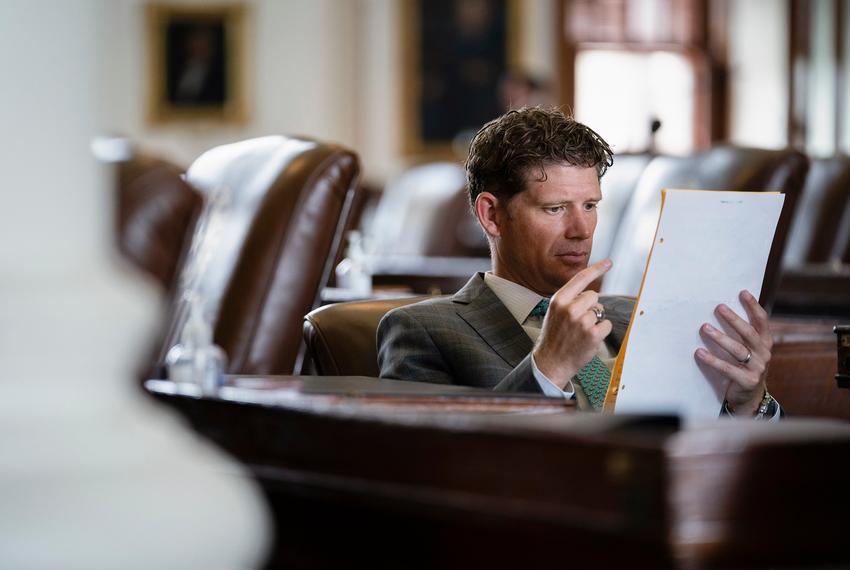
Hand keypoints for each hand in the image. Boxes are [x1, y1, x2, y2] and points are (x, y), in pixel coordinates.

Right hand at [533, 259, 613, 388]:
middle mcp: (570, 308)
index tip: (609, 262)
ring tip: (580, 332)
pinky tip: (588, 339)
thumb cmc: (554, 336)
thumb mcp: (554, 312)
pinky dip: (601, 332)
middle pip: (594, 296)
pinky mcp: (593, 334)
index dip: (597, 269)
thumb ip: (570, 300)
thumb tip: (591, 294)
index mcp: (559, 300)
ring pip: (600, 312)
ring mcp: (582, 322)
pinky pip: (606, 325)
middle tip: (579, 321)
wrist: (550, 362)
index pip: (581, 279)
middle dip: (590, 306)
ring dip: (595, 321)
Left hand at [695, 290, 772, 414]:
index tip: (743, 293)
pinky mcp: (747, 381)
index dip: (753, 306)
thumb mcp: (748, 350)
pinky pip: (728, 368)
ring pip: (738, 350)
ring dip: (720, 338)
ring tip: (705, 327)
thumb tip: (722, 310)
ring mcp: (757, 368)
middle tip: (719, 308)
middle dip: (734, 319)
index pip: (762, 321)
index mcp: (765, 343)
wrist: (750, 397)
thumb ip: (741, 334)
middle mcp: (764, 354)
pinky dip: (712, 360)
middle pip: (749, 333)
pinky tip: (699, 352)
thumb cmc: (744, 367)